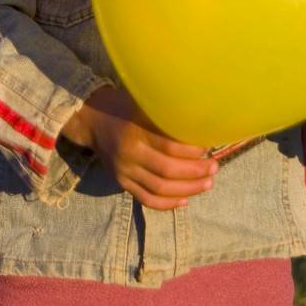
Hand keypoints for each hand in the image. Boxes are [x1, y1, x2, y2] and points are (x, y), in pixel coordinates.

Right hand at [62, 87, 216, 210]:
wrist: (90, 119)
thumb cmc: (122, 106)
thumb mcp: (142, 102)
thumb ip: (165, 114)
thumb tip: (199, 122)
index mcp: (134, 130)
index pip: (169, 146)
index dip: (192, 151)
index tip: (208, 148)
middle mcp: (128, 154)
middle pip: (167, 170)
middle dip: (195, 172)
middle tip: (215, 167)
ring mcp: (123, 171)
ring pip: (159, 188)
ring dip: (188, 189)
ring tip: (207, 183)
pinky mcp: (121, 182)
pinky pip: (146, 199)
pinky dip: (167, 203)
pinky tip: (185, 200)